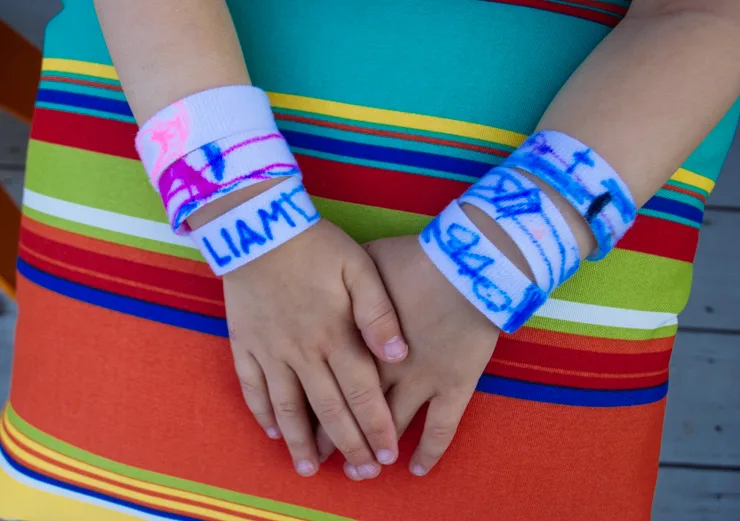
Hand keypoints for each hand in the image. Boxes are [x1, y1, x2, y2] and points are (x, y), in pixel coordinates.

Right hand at [224, 220, 408, 477]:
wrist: (258, 227)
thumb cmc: (315, 245)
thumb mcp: (358, 267)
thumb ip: (380, 313)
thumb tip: (399, 354)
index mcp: (334, 335)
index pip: (361, 393)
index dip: (376, 426)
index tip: (388, 455)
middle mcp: (302, 352)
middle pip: (328, 409)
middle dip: (348, 445)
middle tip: (362, 472)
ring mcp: (269, 351)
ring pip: (287, 407)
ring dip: (301, 441)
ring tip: (312, 469)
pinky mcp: (244, 343)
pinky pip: (251, 387)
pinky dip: (262, 412)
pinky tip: (272, 431)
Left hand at [316, 235, 498, 479]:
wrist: (467, 263)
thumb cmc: (414, 257)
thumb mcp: (363, 263)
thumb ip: (342, 288)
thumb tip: (320, 294)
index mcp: (358, 341)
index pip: (328, 386)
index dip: (311, 412)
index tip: (298, 431)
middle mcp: (384, 369)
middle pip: (353, 412)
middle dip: (335, 441)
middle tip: (320, 461)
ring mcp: (422, 380)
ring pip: (392, 427)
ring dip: (375, 452)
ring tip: (361, 474)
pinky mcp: (455, 385)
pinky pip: (442, 428)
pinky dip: (430, 451)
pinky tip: (416, 470)